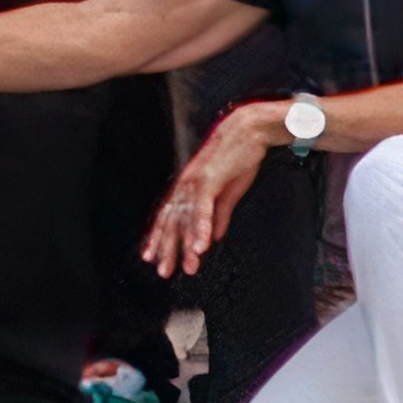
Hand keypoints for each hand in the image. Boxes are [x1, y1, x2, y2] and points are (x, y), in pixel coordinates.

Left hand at [137, 119, 275, 280]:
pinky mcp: (209, 180)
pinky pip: (202, 210)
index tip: (154, 257)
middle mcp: (186, 185)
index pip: (169, 217)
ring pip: (186, 220)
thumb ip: (220, 214)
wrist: (248, 130)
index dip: (160, 238)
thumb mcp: (229, 192)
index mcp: (188, 187)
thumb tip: (214, 236)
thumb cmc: (238, 158)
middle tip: (164, 271)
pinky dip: (201, 229)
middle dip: (167, 248)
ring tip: (188, 267)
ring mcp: (195, 182)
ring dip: (186, 245)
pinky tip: (201, 247)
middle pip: (172, 222)